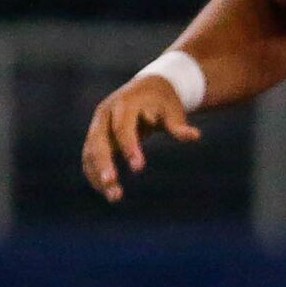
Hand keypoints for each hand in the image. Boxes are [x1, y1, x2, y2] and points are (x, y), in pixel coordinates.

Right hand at [83, 74, 201, 200]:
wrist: (147, 89)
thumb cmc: (163, 102)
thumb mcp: (173, 110)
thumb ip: (179, 126)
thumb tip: (195, 136)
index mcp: (124, 104)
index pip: (123, 128)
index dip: (130, 147)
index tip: (139, 168)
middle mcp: (105, 115)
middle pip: (98, 141)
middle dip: (103, 163)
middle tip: (111, 183)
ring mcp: (97, 126)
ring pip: (91, 152)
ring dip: (98, 174)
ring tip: (114, 197)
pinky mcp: (96, 138)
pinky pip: (90, 158)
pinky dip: (95, 174)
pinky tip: (106, 192)